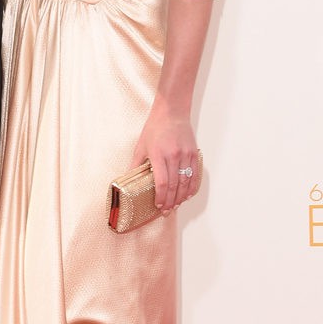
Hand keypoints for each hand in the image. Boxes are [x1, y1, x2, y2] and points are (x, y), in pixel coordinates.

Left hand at [130, 100, 198, 214]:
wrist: (172, 112)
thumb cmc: (155, 128)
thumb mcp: (141, 146)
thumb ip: (135, 164)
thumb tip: (127, 179)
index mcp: (159, 155)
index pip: (162, 182)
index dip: (161, 197)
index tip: (158, 206)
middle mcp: (174, 156)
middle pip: (175, 186)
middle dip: (171, 201)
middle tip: (167, 211)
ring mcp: (186, 155)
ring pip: (186, 182)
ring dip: (181, 197)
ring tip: (176, 206)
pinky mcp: (194, 153)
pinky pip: (195, 175)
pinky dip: (192, 187)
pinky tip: (187, 195)